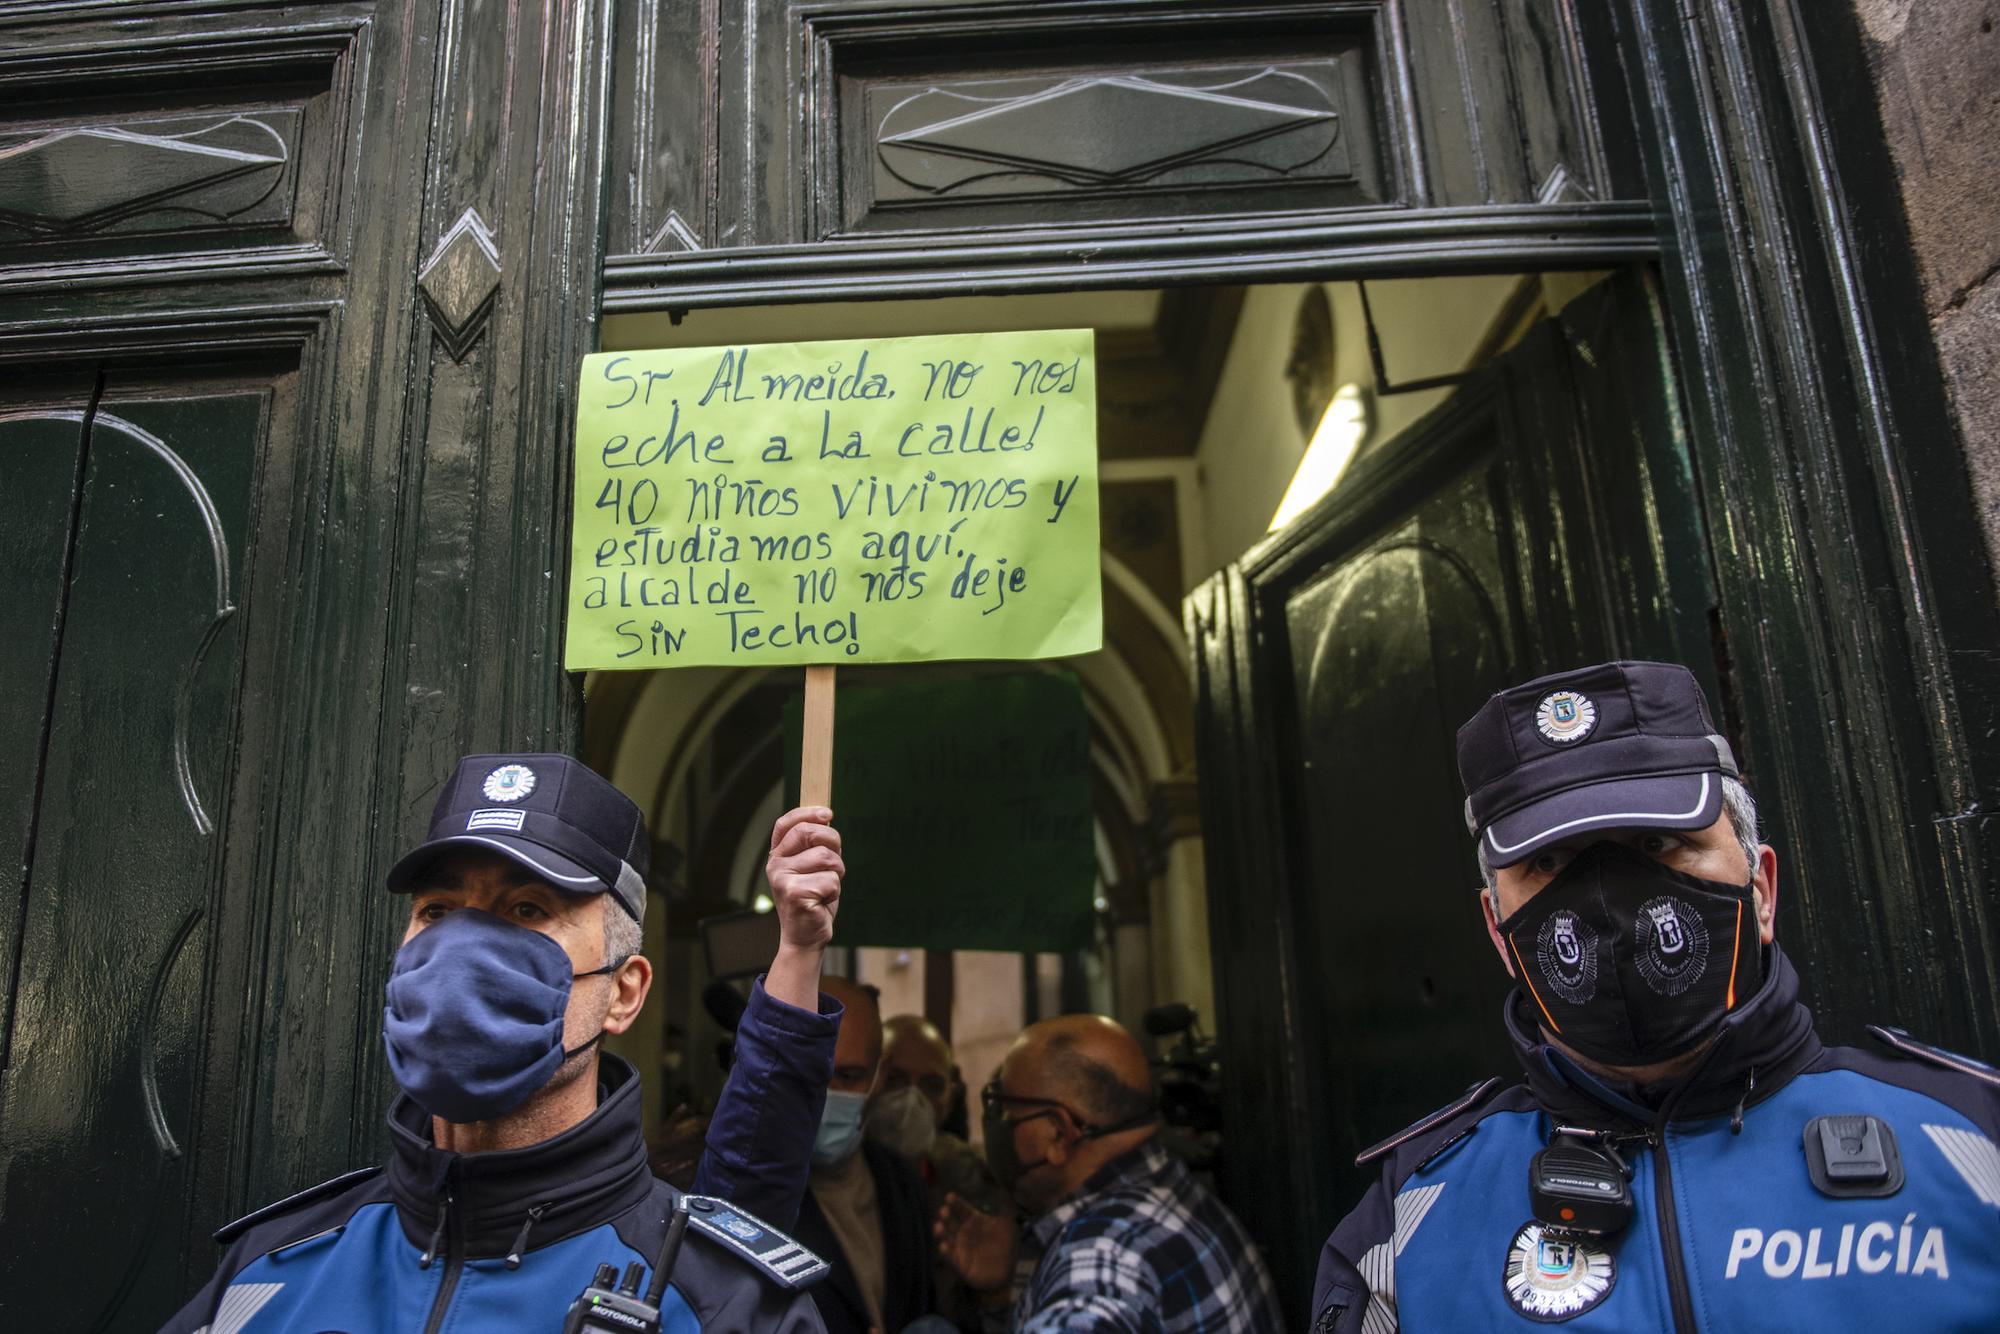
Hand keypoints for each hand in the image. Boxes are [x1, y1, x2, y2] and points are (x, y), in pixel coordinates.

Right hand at [761, 807, 841, 1010]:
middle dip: (833, 842)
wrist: (805, 936)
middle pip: (809, 833)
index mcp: (777, 855)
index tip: (828, 814)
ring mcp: (782, 879)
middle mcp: (775, 864)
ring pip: (826, 858)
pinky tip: (823, 902)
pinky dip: (835, 892)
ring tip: (826, 888)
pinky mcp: (795, 894)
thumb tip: (826, 818)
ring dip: (837, 873)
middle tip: (835, 862)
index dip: (807, 813)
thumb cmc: (813, 899)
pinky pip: (831, 880)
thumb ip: (816, 845)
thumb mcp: (812, 867)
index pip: (786, 823)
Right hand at [934, 1191, 1014, 1294]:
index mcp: (973, 1220)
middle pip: (950, 1221)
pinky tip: (943, 1246)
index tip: (949, 1196)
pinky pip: (950, 1258)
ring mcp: (959, 1247)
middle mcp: (963, 1232)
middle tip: (943, 1210)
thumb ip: (1006, 1210)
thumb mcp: (1008, 1226)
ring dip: (941, 1232)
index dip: (956, 1203)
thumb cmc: (1005, 1246)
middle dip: (945, 1215)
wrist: (1005, 1273)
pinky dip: (946, 1252)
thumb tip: (1007, 1191)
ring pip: (946, 1238)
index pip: (962, 1209)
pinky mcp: (959, 1264)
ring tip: (938, 1227)